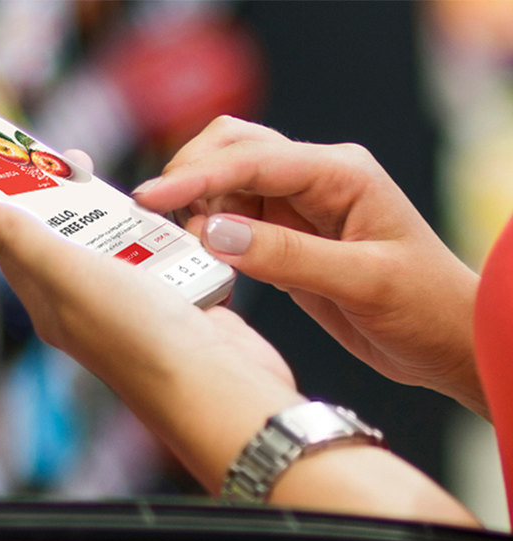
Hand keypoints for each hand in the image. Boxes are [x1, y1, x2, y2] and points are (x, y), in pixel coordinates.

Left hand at [0, 149, 301, 491]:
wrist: (216, 384)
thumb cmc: (141, 335)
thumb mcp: (69, 278)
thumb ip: (18, 241)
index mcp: (52, 302)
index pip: (17, 243)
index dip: (12, 199)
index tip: (23, 157)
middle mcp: (91, 306)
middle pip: (71, 239)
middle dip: (72, 199)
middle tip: (81, 164)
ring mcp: (136, 306)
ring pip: (122, 246)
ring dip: (127, 218)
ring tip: (137, 197)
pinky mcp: (176, 304)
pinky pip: (166, 259)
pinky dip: (169, 239)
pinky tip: (178, 227)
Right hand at [134, 116, 486, 417]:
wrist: (441, 337)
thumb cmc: (422, 303)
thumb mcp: (362, 280)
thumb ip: (287, 255)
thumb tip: (213, 233)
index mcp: (341, 174)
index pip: (256, 159)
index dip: (199, 176)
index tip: (152, 199)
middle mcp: (317, 181)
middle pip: (235, 149)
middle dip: (191, 175)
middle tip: (157, 219)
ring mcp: (300, 209)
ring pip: (230, 185)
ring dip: (197, 206)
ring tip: (177, 244)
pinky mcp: (288, 238)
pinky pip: (236, 222)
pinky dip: (211, 233)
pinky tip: (203, 255)